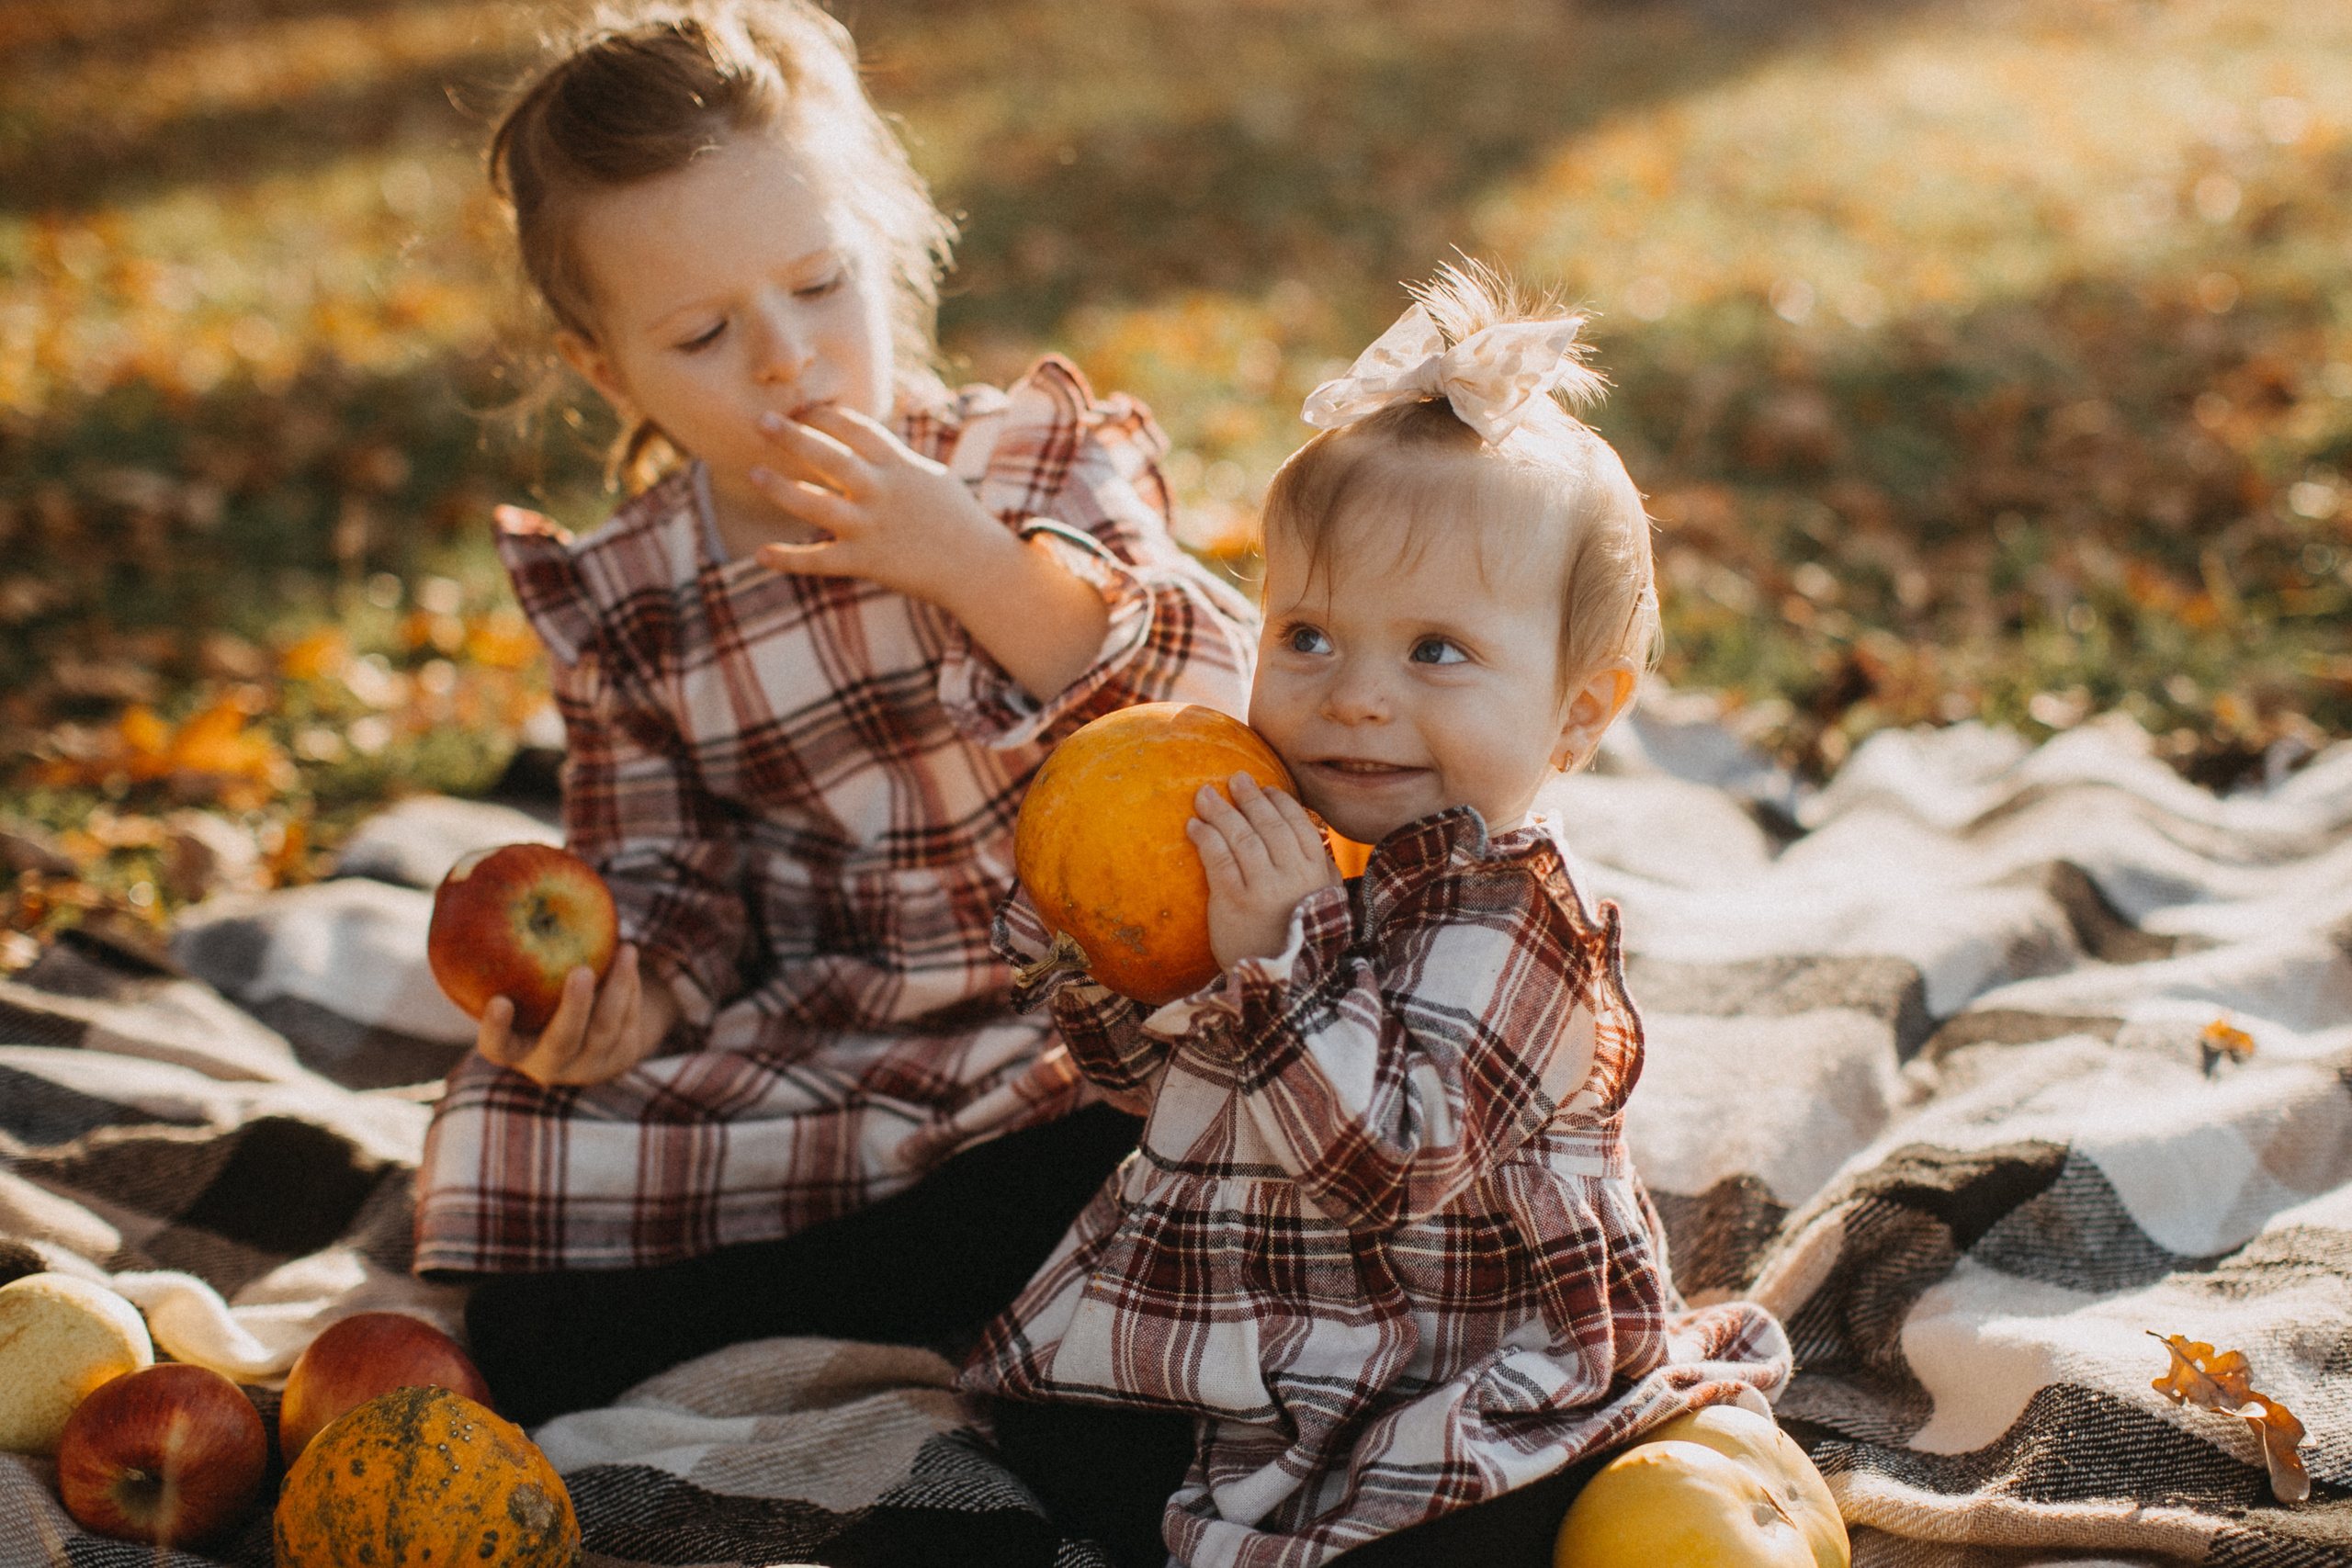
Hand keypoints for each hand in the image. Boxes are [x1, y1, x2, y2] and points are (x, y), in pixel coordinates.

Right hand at [474, 943, 680, 1086]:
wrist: (590, 1026)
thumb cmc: (539, 991)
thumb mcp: (522, 981)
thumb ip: (512, 956)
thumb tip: (493, 886)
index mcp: (514, 1048)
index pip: (497, 1047)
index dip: (496, 1029)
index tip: (500, 1001)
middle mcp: (549, 1065)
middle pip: (562, 1041)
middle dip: (574, 1008)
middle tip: (582, 972)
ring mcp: (588, 1067)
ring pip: (606, 1028)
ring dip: (619, 987)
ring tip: (626, 949)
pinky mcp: (620, 1058)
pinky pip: (629, 1020)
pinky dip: (630, 987)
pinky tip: (628, 959)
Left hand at [747, 404, 1110, 699]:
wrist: (978, 568)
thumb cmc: (958, 520)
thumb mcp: (931, 477)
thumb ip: (895, 458)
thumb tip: (867, 440)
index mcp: (899, 465)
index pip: (855, 428)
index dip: (825, 415)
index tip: (802, 408)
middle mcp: (881, 491)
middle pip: (829, 455)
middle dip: (793, 436)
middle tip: (761, 420)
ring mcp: (871, 527)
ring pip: (815, 503)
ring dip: (781, 488)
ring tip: (755, 473)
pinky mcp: (866, 561)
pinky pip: (819, 560)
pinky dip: (788, 559)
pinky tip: (760, 554)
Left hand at [1186, 772, 1339, 971]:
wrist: (1278, 983)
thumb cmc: (1295, 939)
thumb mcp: (1321, 903)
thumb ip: (1317, 870)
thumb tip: (1308, 833)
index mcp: (1316, 874)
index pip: (1299, 825)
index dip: (1280, 803)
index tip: (1265, 788)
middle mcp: (1293, 877)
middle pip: (1269, 826)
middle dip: (1249, 798)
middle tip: (1233, 778)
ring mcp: (1264, 889)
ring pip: (1242, 837)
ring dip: (1221, 812)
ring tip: (1204, 796)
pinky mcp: (1235, 903)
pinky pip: (1218, 859)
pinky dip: (1206, 838)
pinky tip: (1194, 827)